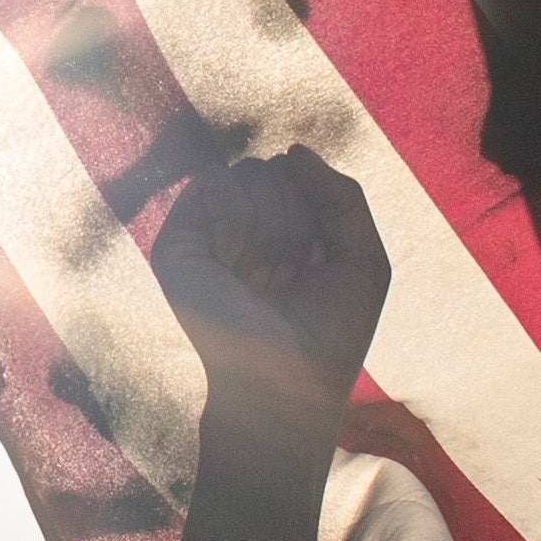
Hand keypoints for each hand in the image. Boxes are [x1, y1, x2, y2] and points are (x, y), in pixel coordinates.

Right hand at [149, 149, 392, 407]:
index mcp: (283, 235)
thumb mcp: (363, 261)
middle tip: (289, 274)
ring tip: (265, 276)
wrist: (284, 389)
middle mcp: (243, 232)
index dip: (318, 208)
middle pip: (276, 168)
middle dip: (296, 215)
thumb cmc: (329, 337)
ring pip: (249, 170)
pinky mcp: (177, 245)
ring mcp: (207, 236)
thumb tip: (291, 150)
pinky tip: (238, 262)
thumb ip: (342, 196)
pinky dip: (238, 217)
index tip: (316, 262)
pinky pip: (213, 183)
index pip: (301, 176)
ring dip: (273, 222)